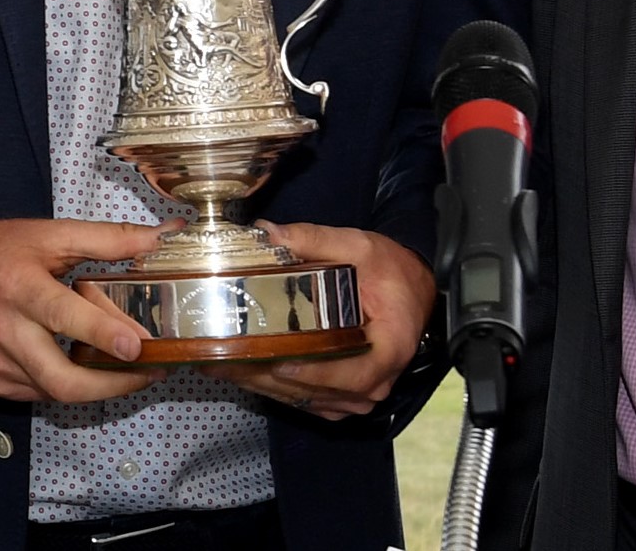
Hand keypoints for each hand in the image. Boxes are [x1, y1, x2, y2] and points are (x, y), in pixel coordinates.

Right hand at [0, 216, 175, 402]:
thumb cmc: (4, 251)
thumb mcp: (54, 234)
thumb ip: (110, 238)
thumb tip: (161, 236)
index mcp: (20, 288)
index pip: (62, 316)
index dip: (100, 332)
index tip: (135, 345)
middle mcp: (6, 332)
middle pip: (61, 378)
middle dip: (112, 385)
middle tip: (152, 372)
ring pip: (56, 393)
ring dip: (101, 388)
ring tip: (137, 372)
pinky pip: (43, 394)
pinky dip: (74, 387)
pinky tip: (97, 372)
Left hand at [205, 222, 435, 419]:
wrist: (413, 288)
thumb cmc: (392, 270)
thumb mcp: (360, 246)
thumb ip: (315, 240)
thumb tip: (268, 233)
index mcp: (389, 349)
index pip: (351, 374)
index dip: (314, 373)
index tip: (279, 365)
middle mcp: (375, 383)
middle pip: (317, 391)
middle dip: (268, 377)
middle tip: (225, 360)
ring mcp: (359, 395)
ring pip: (306, 400)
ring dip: (264, 385)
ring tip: (222, 366)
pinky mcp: (343, 397)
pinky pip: (307, 401)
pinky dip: (275, 389)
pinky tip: (244, 372)